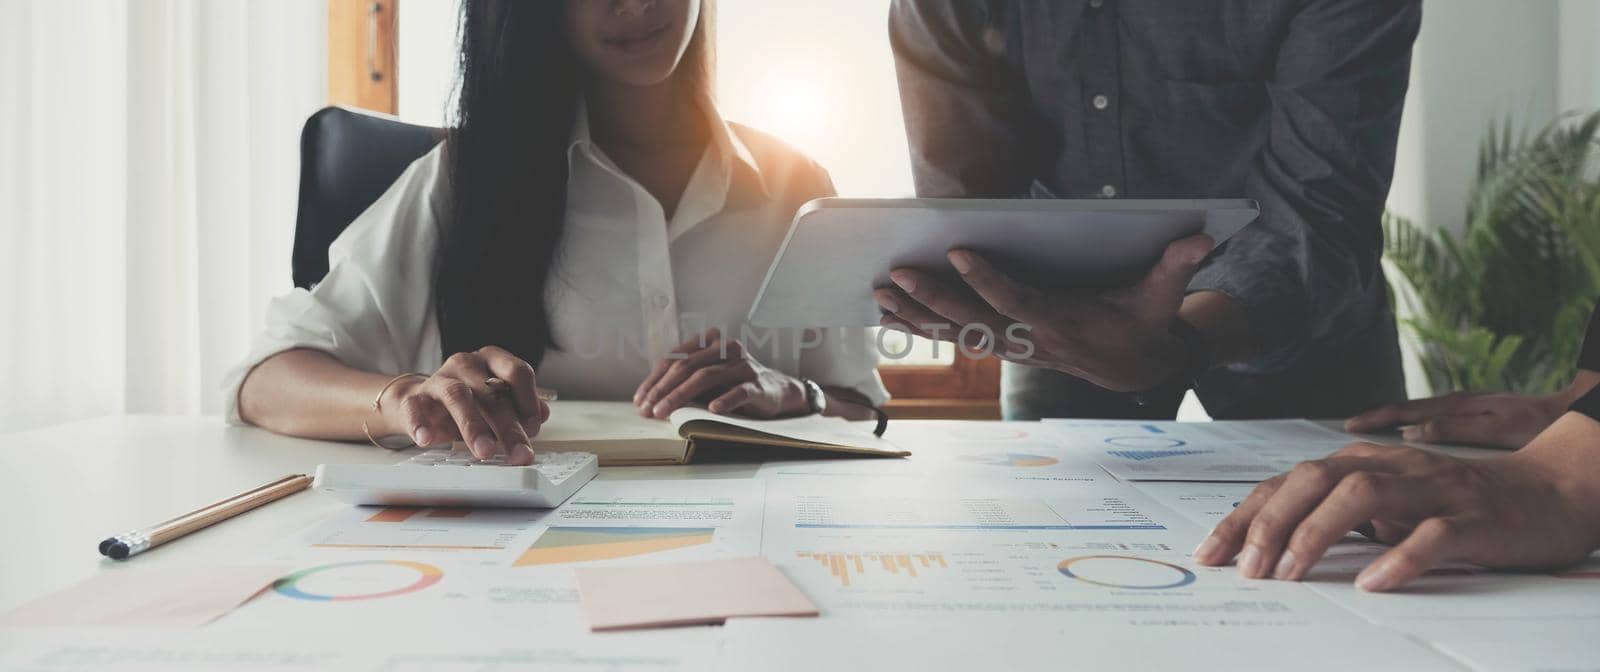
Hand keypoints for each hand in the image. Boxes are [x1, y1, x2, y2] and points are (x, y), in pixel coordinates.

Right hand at [381, 346, 549, 464]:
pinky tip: (427, 439)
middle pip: (492, 393)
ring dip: (474, 426)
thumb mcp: (498, 403)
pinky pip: (415, 407)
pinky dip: (420, 423)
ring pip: (457, 397)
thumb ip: (520, 407)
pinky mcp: (414, 397)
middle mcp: (467, 364)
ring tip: (485, 452)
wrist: (420, 403)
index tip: (533, 428)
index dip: (529, 400)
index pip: (518, 372)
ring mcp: (439, 378)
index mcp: (492, 360)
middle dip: (509, 427)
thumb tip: (542, 414)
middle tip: (520, 454)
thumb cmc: (469, 402)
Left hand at [632, 328, 806, 418]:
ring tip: (665, 412)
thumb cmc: (733, 384)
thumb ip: (683, 381)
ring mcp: (742, 364)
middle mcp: (725, 347)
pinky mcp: (757, 383)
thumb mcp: (706, 378)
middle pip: (686, 366)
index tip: (640, 400)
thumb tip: (648, 400)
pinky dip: (725, 400)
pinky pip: (739, 391)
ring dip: (681, 396)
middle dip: (663, 390)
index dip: (654, 380)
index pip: (674, 358)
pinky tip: (713, 409)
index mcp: (709, 341)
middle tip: (648, 410)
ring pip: (706, 377)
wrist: (775, 390)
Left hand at [873, 235, 1212, 391]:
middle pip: (973, 320)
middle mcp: (1031, 339)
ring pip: (957, 333)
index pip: (1017, 302)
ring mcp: (1015, 347)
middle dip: (933, 299)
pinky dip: (924, 324)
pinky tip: (892, 311)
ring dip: (917, 315)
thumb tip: (1201, 240)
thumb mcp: (1162, 298)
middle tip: (896, 275)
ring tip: (879, 295)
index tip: (958, 253)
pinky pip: (956, 337)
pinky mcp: (1005, 346)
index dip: (987, 280)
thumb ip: (1176, 267)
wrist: (1134, 369)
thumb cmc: (1142, 324)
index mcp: (1063, 323)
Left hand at [1191, 439, 1599, 591]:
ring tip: (1292, 574)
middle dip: (1271, 523)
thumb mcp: (1382, 505)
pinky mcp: (1471, 517)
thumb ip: (1333, 516)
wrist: (1543, 494)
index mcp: (1360, 462)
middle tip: (1248, 570)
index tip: (1211, 553)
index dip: (1244, 516)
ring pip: (1362, 494)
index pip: (1286, 482)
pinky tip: (1371, 583)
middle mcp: (1389, 467)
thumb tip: (1266, 547)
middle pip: (1313, 479)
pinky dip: (1398, 557)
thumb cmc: (1450, 504)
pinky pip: (1431, 534)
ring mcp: (1431, 489)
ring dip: (1318, 533)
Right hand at [1344, 391, 1566, 448]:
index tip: (1348, 428)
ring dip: (1392, 423)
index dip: (1375, 421)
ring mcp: (1467, 407)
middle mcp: (1458, 403)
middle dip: (1375, 420)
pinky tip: (1409, 439)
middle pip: (1406, 410)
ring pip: (1419, 415)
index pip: (1405, 411)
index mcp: (1458, 405)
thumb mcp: (1500, 428)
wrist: (1575, 410)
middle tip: (1346, 430)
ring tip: (1367, 435)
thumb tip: (1409, 433)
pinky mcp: (1476, 414)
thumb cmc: (1542, 423)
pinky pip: (1435, 420)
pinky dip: (1413, 427)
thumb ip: (1455, 429)